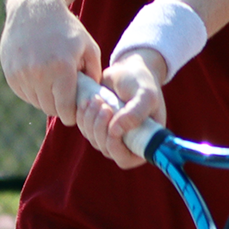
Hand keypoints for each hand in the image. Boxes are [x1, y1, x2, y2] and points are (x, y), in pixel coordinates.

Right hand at [0, 0, 100, 126]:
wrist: (33, 8)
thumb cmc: (65, 28)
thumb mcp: (88, 46)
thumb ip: (95, 74)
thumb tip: (92, 97)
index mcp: (61, 69)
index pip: (65, 109)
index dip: (71, 113)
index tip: (74, 110)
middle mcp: (39, 74)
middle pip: (50, 108)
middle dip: (59, 106)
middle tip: (65, 95)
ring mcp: (21, 74)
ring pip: (36, 102)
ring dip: (45, 97)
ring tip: (52, 80)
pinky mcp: (10, 73)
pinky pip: (24, 93)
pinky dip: (32, 89)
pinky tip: (39, 74)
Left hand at [78, 50, 166, 169]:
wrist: (129, 70)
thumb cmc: (142, 82)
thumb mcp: (145, 95)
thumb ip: (136, 113)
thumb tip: (115, 131)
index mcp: (144, 141)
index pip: (125, 159)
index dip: (115, 147)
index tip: (112, 127)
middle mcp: (127, 142)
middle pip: (105, 149)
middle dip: (100, 128)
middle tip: (103, 105)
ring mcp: (111, 135)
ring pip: (93, 139)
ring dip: (91, 120)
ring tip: (97, 99)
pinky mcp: (97, 125)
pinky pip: (84, 128)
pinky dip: (82, 116)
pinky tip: (87, 101)